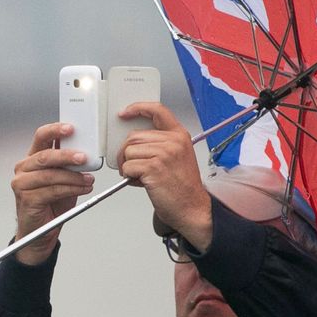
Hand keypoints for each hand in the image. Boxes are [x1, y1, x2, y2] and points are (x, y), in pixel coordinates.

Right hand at [10, 122, 96, 264]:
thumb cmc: (52, 202)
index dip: (55, 130)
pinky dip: (71, 189)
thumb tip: (87, 151)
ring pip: (50, 175)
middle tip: (84, 157)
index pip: (41, 136)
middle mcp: (23, 168)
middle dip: (67, 155)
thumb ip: (69, 164)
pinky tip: (83, 189)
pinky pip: (52, 191)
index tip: (71, 128)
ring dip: (73, 177)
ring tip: (89, 180)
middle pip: (45, 155)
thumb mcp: (63, 178)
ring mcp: (22, 183)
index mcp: (32, 157)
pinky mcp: (26, 198)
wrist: (42, 231)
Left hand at [115, 102, 212, 251]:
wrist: (192, 208)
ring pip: (128, 151)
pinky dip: (129, 176)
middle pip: (134, 136)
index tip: (125, 112)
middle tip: (132, 166)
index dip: (138, 108)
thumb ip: (161, 144)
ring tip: (140, 176)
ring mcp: (164, 153)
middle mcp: (173, 141)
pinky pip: (128, 166)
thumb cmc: (182, 186)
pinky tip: (141, 182)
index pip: (157, 110)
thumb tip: (134, 141)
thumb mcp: (178, 157)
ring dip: (127, 165)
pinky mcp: (153, 167)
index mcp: (179, 135)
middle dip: (126, 152)